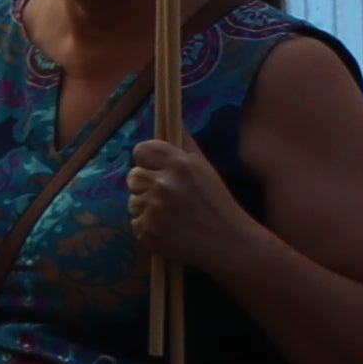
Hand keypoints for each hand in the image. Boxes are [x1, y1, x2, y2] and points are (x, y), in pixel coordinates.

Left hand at [124, 124, 264, 272]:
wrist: (229, 244)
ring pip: (132, 201)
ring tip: (171, 215)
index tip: (155, 168)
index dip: (147, 159)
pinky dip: (148, 227)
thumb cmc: (218, 204)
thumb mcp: (206, 169)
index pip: (141, 150)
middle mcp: (164, 184)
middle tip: (167, 196)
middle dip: (146, 185)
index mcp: (179, 164)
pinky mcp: (148, 231)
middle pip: (133, 176)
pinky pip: (136, 223)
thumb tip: (173, 120)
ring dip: (146, 207)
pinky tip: (169, 229)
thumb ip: (185, 145)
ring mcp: (154, 209)